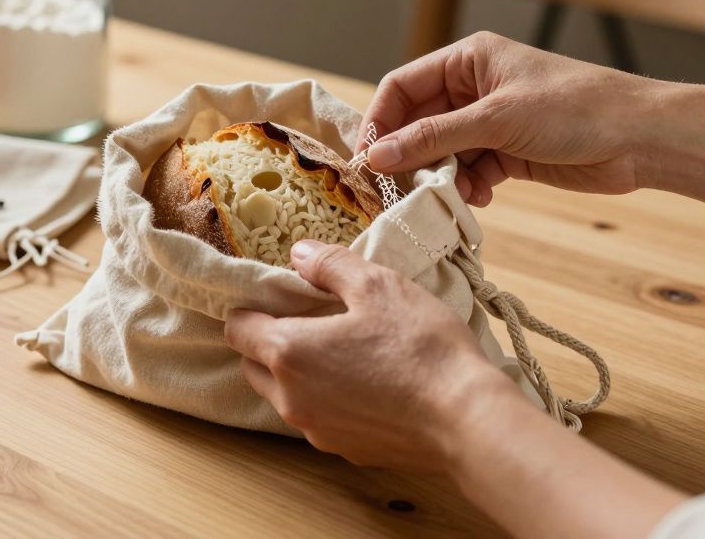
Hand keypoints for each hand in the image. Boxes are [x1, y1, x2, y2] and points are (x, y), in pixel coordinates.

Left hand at [224, 239, 517, 471]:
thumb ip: (329, 265)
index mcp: (288, 352)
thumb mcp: (377, 285)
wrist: (467, 420)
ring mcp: (316, 430)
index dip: (252, 308)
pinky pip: (318, 419)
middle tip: (310, 319)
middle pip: (254, 365)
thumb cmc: (421, 347)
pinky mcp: (345, 451)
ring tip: (341, 349)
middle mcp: (290, 398)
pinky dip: (326, 399)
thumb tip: (299, 254)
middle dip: (269, 342)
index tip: (278, 297)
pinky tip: (365, 382)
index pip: (237, 329)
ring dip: (296, 373)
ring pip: (283, 396)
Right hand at [356, 32, 658, 206]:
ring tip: (451, 196)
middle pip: (417, 124)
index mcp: (468, 60)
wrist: (642, 138)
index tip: (367, 160)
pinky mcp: (507, 152)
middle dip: (409, 157)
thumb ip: (432, 139)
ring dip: (440, 178)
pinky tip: (482, 197)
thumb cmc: (575, 109)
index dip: (379, 122)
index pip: (402, 87)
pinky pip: (468, 171)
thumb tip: (375, 157)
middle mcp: (474, 88)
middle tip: (399, 190)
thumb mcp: (496, 120)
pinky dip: (467, 187)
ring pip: (441, 153)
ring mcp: (490, 122)